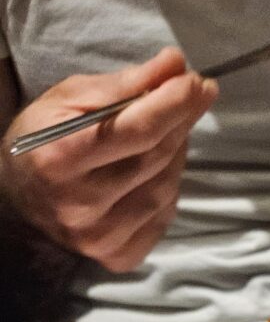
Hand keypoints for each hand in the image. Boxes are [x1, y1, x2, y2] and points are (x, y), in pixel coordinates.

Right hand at [0, 48, 215, 273]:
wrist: (20, 196)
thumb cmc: (46, 138)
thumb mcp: (70, 98)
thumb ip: (124, 84)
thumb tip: (175, 65)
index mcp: (60, 157)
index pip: (136, 130)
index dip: (173, 103)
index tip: (197, 81)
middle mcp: (80, 205)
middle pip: (156, 157)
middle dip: (181, 121)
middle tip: (192, 96)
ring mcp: (101, 237)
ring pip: (166, 186)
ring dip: (176, 153)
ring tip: (166, 132)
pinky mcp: (118, 256)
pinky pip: (164, 215)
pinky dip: (168, 187)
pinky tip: (154, 171)